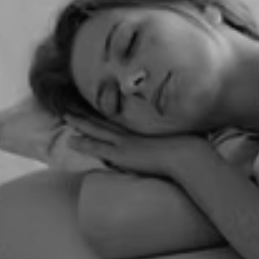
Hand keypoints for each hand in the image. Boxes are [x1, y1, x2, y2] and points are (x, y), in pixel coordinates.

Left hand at [63, 116, 204, 180]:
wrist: (187, 155)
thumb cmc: (192, 148)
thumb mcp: (185, 136)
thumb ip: (180, 133)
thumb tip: (187, 130)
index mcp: (146, 128)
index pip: (124, 119)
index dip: (110, 112)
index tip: (101, 103)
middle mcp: (134, 131)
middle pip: (107, 119)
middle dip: (91, 113)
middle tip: (76, 104)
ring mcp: (125, 141)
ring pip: (97, 129)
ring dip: (81, 122)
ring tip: (67, 116)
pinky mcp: (121, 154)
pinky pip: (97, 147)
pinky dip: (83, 143)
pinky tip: (70, 140)